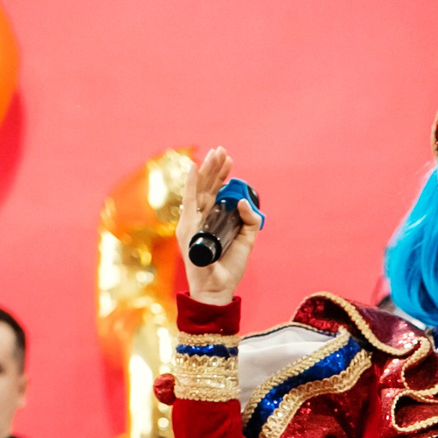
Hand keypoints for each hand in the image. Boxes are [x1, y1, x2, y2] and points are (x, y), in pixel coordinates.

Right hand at [178, 147, 262, 304]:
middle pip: (206, 187)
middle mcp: (199, 218)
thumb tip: (242, 201)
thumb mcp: (246, 240)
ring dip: (207, 170)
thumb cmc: (229, 266)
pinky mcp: (188, 228)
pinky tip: (194, 168)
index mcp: (210, 220)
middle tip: (222, 150)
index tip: (228, 160)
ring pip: (199, 189)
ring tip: (217, 154)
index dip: (220, 175)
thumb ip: (249, 220)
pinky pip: (189, 201)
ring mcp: (191, 222)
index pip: (214, 192)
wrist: (218, 287)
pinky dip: (190, 184)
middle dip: (214, 167)